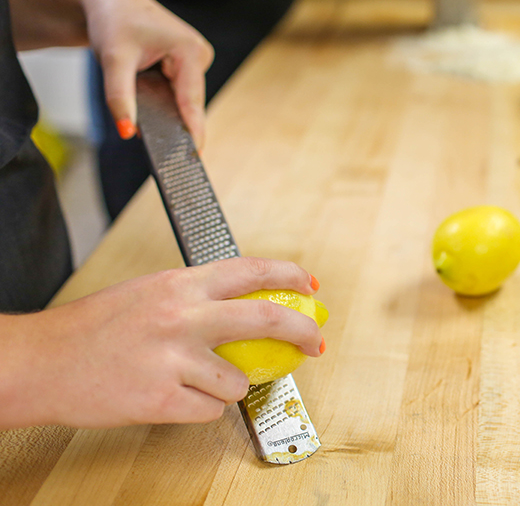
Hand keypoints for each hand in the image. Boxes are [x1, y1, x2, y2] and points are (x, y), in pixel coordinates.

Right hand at [0, 258, 322, 429]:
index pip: (251, 271)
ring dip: (230, 386)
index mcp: (180, 284)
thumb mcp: (149, 292)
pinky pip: (211, 411)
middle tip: (315, 343)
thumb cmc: (92, 328)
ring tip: (196, 381)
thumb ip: (197, 297)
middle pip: (268, 320)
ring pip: (240, 380)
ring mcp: (173, 359)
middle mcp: (182, 316)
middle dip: (304, 333)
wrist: (41, 363)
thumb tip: (246, 306)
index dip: (289, 277)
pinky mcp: (162, 400)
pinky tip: (174, 398)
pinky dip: (201, 409)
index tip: (309, 287)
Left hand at [83, 0, 212, 147]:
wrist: (109, 0)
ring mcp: (194, 61)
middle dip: (172, 122)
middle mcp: (199, 56)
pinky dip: (165, 102)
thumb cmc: (113, 21)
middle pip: (189, 104)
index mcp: (190, 51)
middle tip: (161, 150)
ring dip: (166, 110)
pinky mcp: (186, 66)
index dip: (193, 130)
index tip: (195, 156)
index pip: (192, 101)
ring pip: (183, 100)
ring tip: (147, 117)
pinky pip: (179, 93)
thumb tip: (127, 130)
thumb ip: (120, 97)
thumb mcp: (113, 60)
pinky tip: (152, 102)